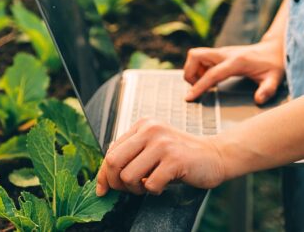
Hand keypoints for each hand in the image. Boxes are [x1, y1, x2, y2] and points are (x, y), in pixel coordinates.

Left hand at [96, 118, 225, 196]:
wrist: (215, 155)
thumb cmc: (180, 155)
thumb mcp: (153, 146)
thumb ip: (131, 152)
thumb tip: (105, 172)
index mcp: (142, 126)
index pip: (111, 151)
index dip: (103, 174)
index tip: (102, 189)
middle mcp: (150, 131)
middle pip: (113, 162)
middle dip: (115, 183)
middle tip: (127, 190)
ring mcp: (162, 144)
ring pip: (128, 176)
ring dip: (135, 189)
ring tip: (148, 185)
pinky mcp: (174, 160)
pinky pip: (150, 185)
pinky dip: (154, 191)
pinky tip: (163, 185)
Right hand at [184, 40, 284, 103]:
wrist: (273, 50)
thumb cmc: (272, 66)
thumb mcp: (274, 79)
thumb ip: (267, 90)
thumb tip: (258, 100)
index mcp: (236, 62)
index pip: (212, 74)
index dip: (199, 86)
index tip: (189, 97)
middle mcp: (224, 54)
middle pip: (195, 56)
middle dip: (189, 72)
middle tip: (198, 86)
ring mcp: (220, 52)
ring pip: (194, 56)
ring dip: (193, 71)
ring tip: (206, 83)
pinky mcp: (217, 54)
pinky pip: (199, 59)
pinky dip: (199, 69)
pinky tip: (211, 78)